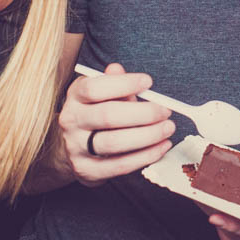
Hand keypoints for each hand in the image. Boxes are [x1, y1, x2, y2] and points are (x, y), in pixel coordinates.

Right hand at [58, 63, 174, 186]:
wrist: (74, 146)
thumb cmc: (96, 112)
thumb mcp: (101, 92)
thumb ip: (112, 82)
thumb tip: (118, 69)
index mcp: (75, 96)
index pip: (94, 88)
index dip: (123, 84)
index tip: (148, 82)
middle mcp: (71, 121)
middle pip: (108, 116)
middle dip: (143, 113)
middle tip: (165, 111)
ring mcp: (76, 147)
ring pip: (114, 142)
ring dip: (147, 136)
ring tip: (167, 128)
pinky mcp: (87, 170)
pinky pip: (120, 165)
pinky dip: (145, 156)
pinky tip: (161, 147)